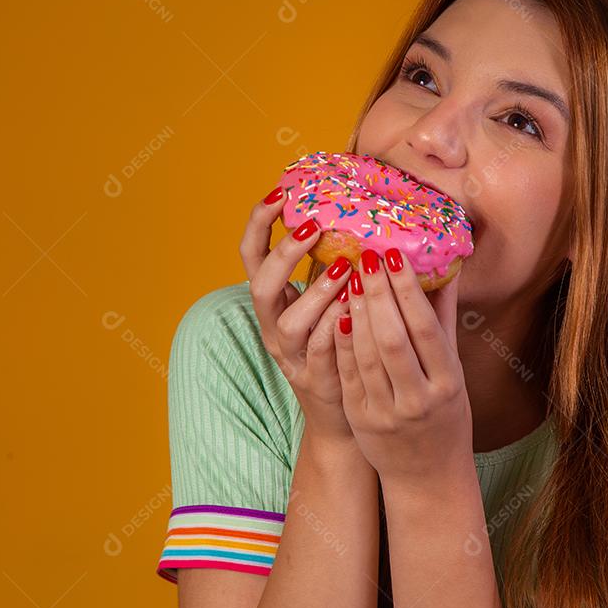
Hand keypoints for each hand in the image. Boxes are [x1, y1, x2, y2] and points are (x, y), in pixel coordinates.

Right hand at [239, 186, 355, 445]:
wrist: (343, 415)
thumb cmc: (340, 345)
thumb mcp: (327, 300)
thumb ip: (331, 264)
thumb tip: (357, 215)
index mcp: (273, 301)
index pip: (250, 256)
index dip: (259, 223)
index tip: (279, 192)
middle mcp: (273, 326)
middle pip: (260, 285)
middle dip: (285, 254)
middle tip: (313, 226)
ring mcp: (291, 356)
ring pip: (289, 321)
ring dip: (316, 290)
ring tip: (345, 266)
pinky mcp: (313, 379)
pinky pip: (320, 350)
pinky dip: (336, 327)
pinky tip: (357, 309)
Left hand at [332, 247, 473, 487]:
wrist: (427, 475)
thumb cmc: (445, 413)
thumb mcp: (454, 371)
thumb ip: (444, 321)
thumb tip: (445, 268)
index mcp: (448, 382)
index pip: (424, 328)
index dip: (408, 290)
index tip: (395, 255)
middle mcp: (418, 398)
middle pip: (393, 338)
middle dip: (378, 294)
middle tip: (366, 256)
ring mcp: (386, 411)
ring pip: (366, 355)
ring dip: (356, 312)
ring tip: (350, 278)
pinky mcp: (360, 418)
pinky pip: (347, 373)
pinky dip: (341, 341)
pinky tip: (337, 312)